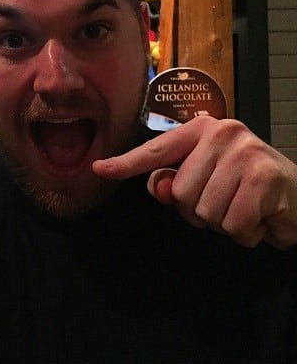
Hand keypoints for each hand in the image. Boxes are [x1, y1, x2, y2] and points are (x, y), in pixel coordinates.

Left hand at [93, 116, 296, 249]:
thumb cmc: (248, 186)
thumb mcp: (208, 179)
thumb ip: (177, 181)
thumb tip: (161, 187)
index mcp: (201, 131)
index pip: (157, 150)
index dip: (127, 163)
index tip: (100, 169)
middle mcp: (221, 134)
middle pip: (180, 193)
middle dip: (200, 210)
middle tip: (227, 201)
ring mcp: (244, 153)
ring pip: (205, 211)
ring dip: (224, 223)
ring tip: (244, 207)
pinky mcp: (264, 178)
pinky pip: (233, 225)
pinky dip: (246, 233)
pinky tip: (261, 218)